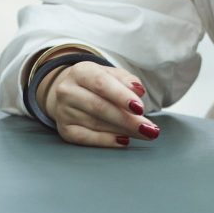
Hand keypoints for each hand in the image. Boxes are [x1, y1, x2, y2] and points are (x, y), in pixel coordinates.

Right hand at [37, 60, 159, 147]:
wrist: (70, 92)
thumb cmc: (97, 83)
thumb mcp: (113, 74)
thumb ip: (127, 80)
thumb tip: (138, 91)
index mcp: (81, 72)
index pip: (101, 84)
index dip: (121, 96)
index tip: (140, 108)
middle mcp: (67, 91)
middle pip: (99, 107)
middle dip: (127, 119)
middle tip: (149, 128)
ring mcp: (63, 111)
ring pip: (96, 124)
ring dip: (123, 131)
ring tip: (144, 133)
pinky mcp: (64, 129)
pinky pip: (86, 138)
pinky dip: (106, 141)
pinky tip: (123, 140)